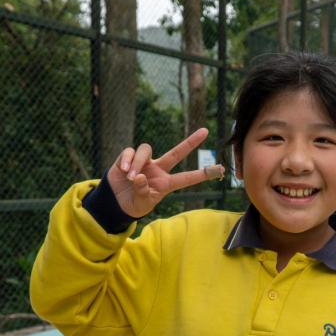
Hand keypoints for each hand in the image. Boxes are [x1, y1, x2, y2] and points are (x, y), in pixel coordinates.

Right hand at [107, 128, 224, 217]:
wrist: (115, 201)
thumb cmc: (134, 203)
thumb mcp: (141, 204)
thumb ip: (143, 192)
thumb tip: (139, 177)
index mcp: (166, 183)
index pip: (186, 178)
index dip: (202, 174)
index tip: (219, 170)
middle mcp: (158, 169)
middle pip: (176, 153)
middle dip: (191, 142)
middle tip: (205, 131)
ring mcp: (145, 162)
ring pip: (146, 150)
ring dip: (138, 163)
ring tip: (131, 177)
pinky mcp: (129, 157)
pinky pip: (130, 151)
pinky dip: (128, 160)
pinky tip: (124, 171)